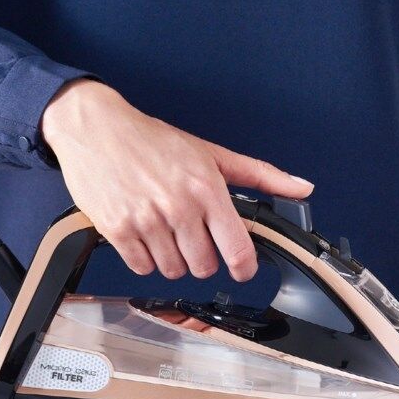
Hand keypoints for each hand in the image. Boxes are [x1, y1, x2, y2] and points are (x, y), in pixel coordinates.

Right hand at [40, 79, 312, 280]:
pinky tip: (145, 235)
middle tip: (192, 235)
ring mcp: (146, 221)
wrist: (96, 128)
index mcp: (207, 189)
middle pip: (204, 267)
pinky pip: (141, 268)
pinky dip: (145, 259)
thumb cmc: (152, 140)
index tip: (242, 268)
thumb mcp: (212, 153)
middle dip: (202, 257)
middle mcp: (178, 207)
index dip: (244, 267)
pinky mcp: (117, 230)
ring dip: (173, 259)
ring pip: (172, 271)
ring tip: (166, 231)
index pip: (237, 249)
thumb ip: (261, 176)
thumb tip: (303, 188)